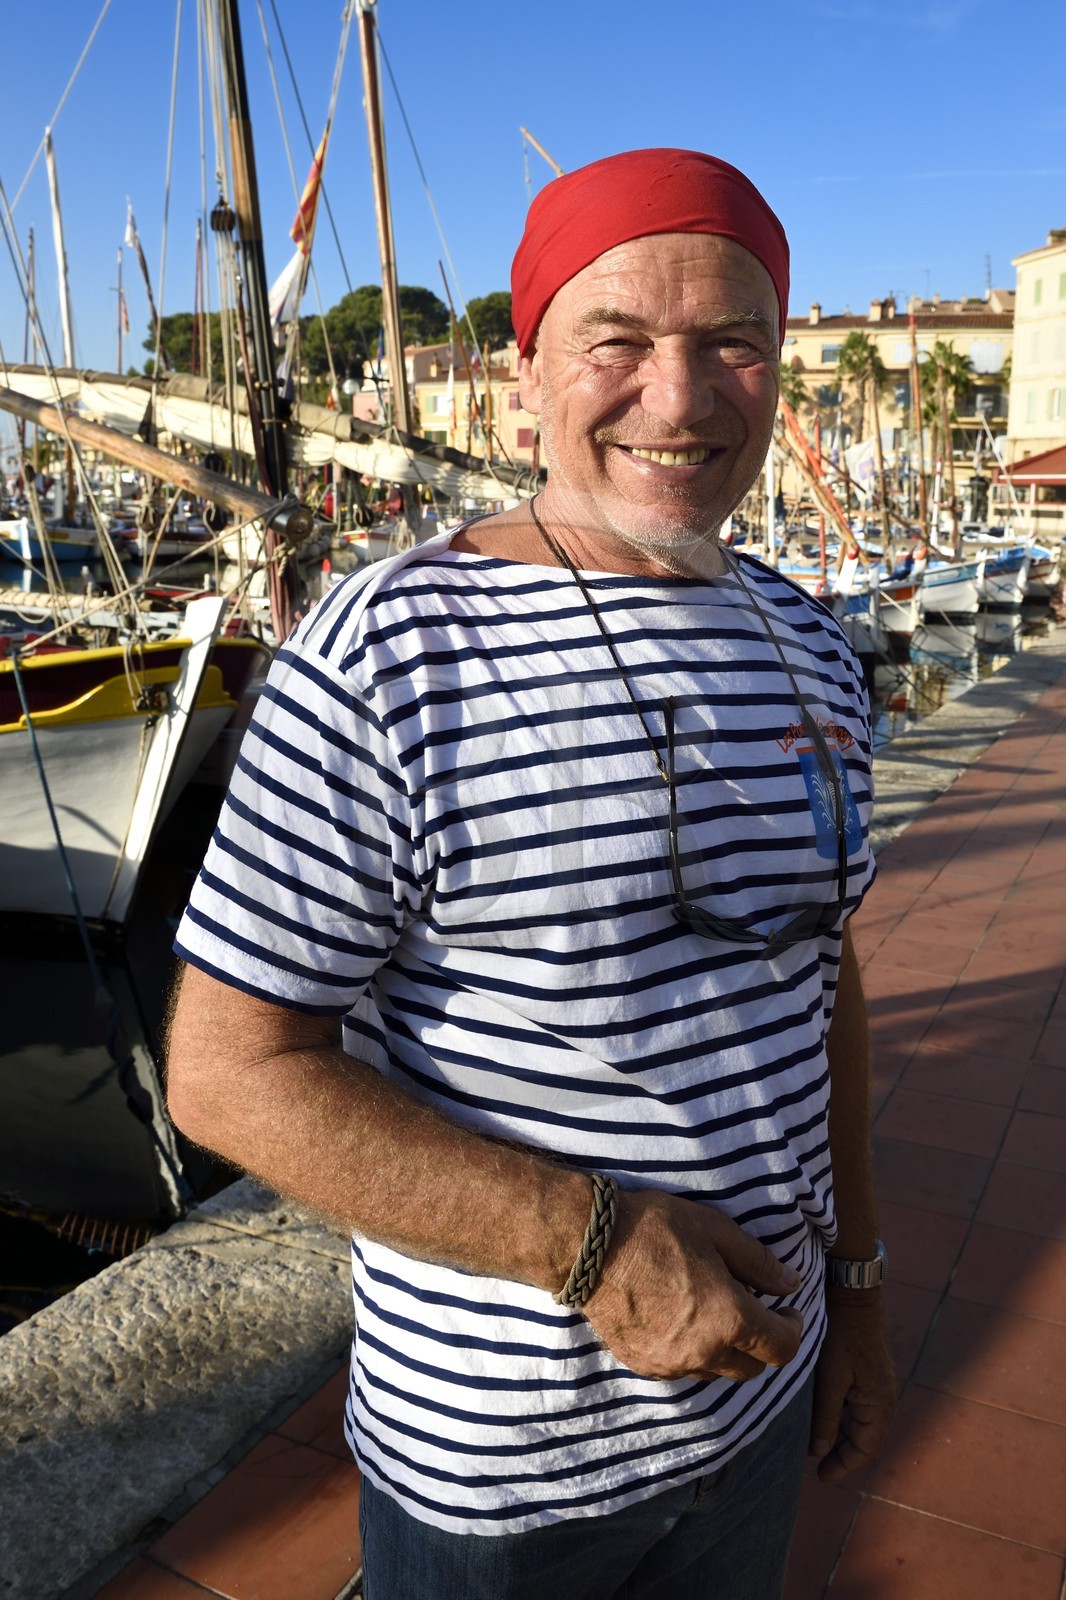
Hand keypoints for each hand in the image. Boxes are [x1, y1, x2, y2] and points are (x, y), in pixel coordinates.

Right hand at [583, 1188, 804, 1382]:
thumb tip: (791, 1284)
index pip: (782, 1349)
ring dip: (726, 1350)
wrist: (588, 1246)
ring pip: (716, 1372)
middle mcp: (704, 1353)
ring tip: (714, 1312)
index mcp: (729, 1319)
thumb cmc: (655, 1229)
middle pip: (752, 1369)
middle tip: (753, 1309)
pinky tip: (680, 1320)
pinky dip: (692, 1352)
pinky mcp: (643, 1364)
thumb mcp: (716, 1231)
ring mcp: (671, 1364)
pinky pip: (681, 1369)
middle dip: (761, 1343)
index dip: (793, 1330)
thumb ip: (759, 1262)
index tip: (788, 1311)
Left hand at [809, 1289, 895, 1481]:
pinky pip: (852, 1403)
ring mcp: (874, 1384)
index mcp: (878, 1403)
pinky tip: (815, 1413)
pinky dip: (836, 1414)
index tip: (821, 1476)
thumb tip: (818, 1451)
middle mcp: (881, 1397)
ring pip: (855, 1420)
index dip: (844, 1466)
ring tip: (809, 1441)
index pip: (865, 1448)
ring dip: (835, 1432)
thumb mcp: (831, 1378)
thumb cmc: (842, 1335)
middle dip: (838, 1451)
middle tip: (810, 1461)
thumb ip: (825, 1416)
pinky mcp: (865, 1372)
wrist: (853, 1295)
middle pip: (861, 1437)